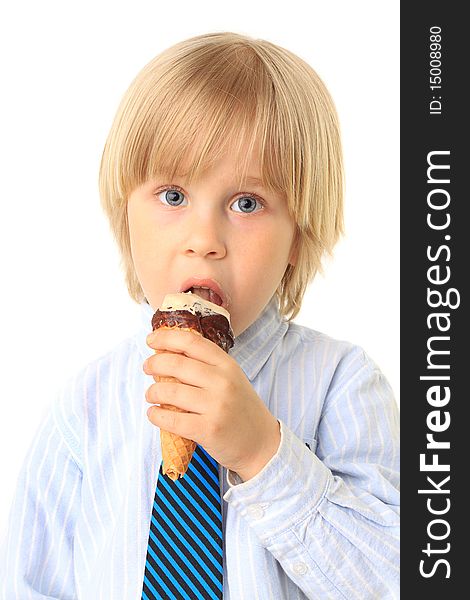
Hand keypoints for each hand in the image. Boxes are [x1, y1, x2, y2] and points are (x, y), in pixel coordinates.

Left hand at [143, 328, 280, 480]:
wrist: (261, 443)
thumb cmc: (241, 409)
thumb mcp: (232, 378)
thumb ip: (207, 366)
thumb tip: (168, 353)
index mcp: (227, 365)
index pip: (192, 342)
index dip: (166, 337)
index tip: (151, 340)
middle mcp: (223, 382)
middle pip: (176, 363)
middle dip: (154, 364)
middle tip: (147, 367)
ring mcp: (216, 406)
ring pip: (170, 392)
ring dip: (152, 392)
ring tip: (151, 394)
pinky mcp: (208, 430)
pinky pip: (171, 419)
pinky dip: (156, 415)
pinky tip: (154, 414)